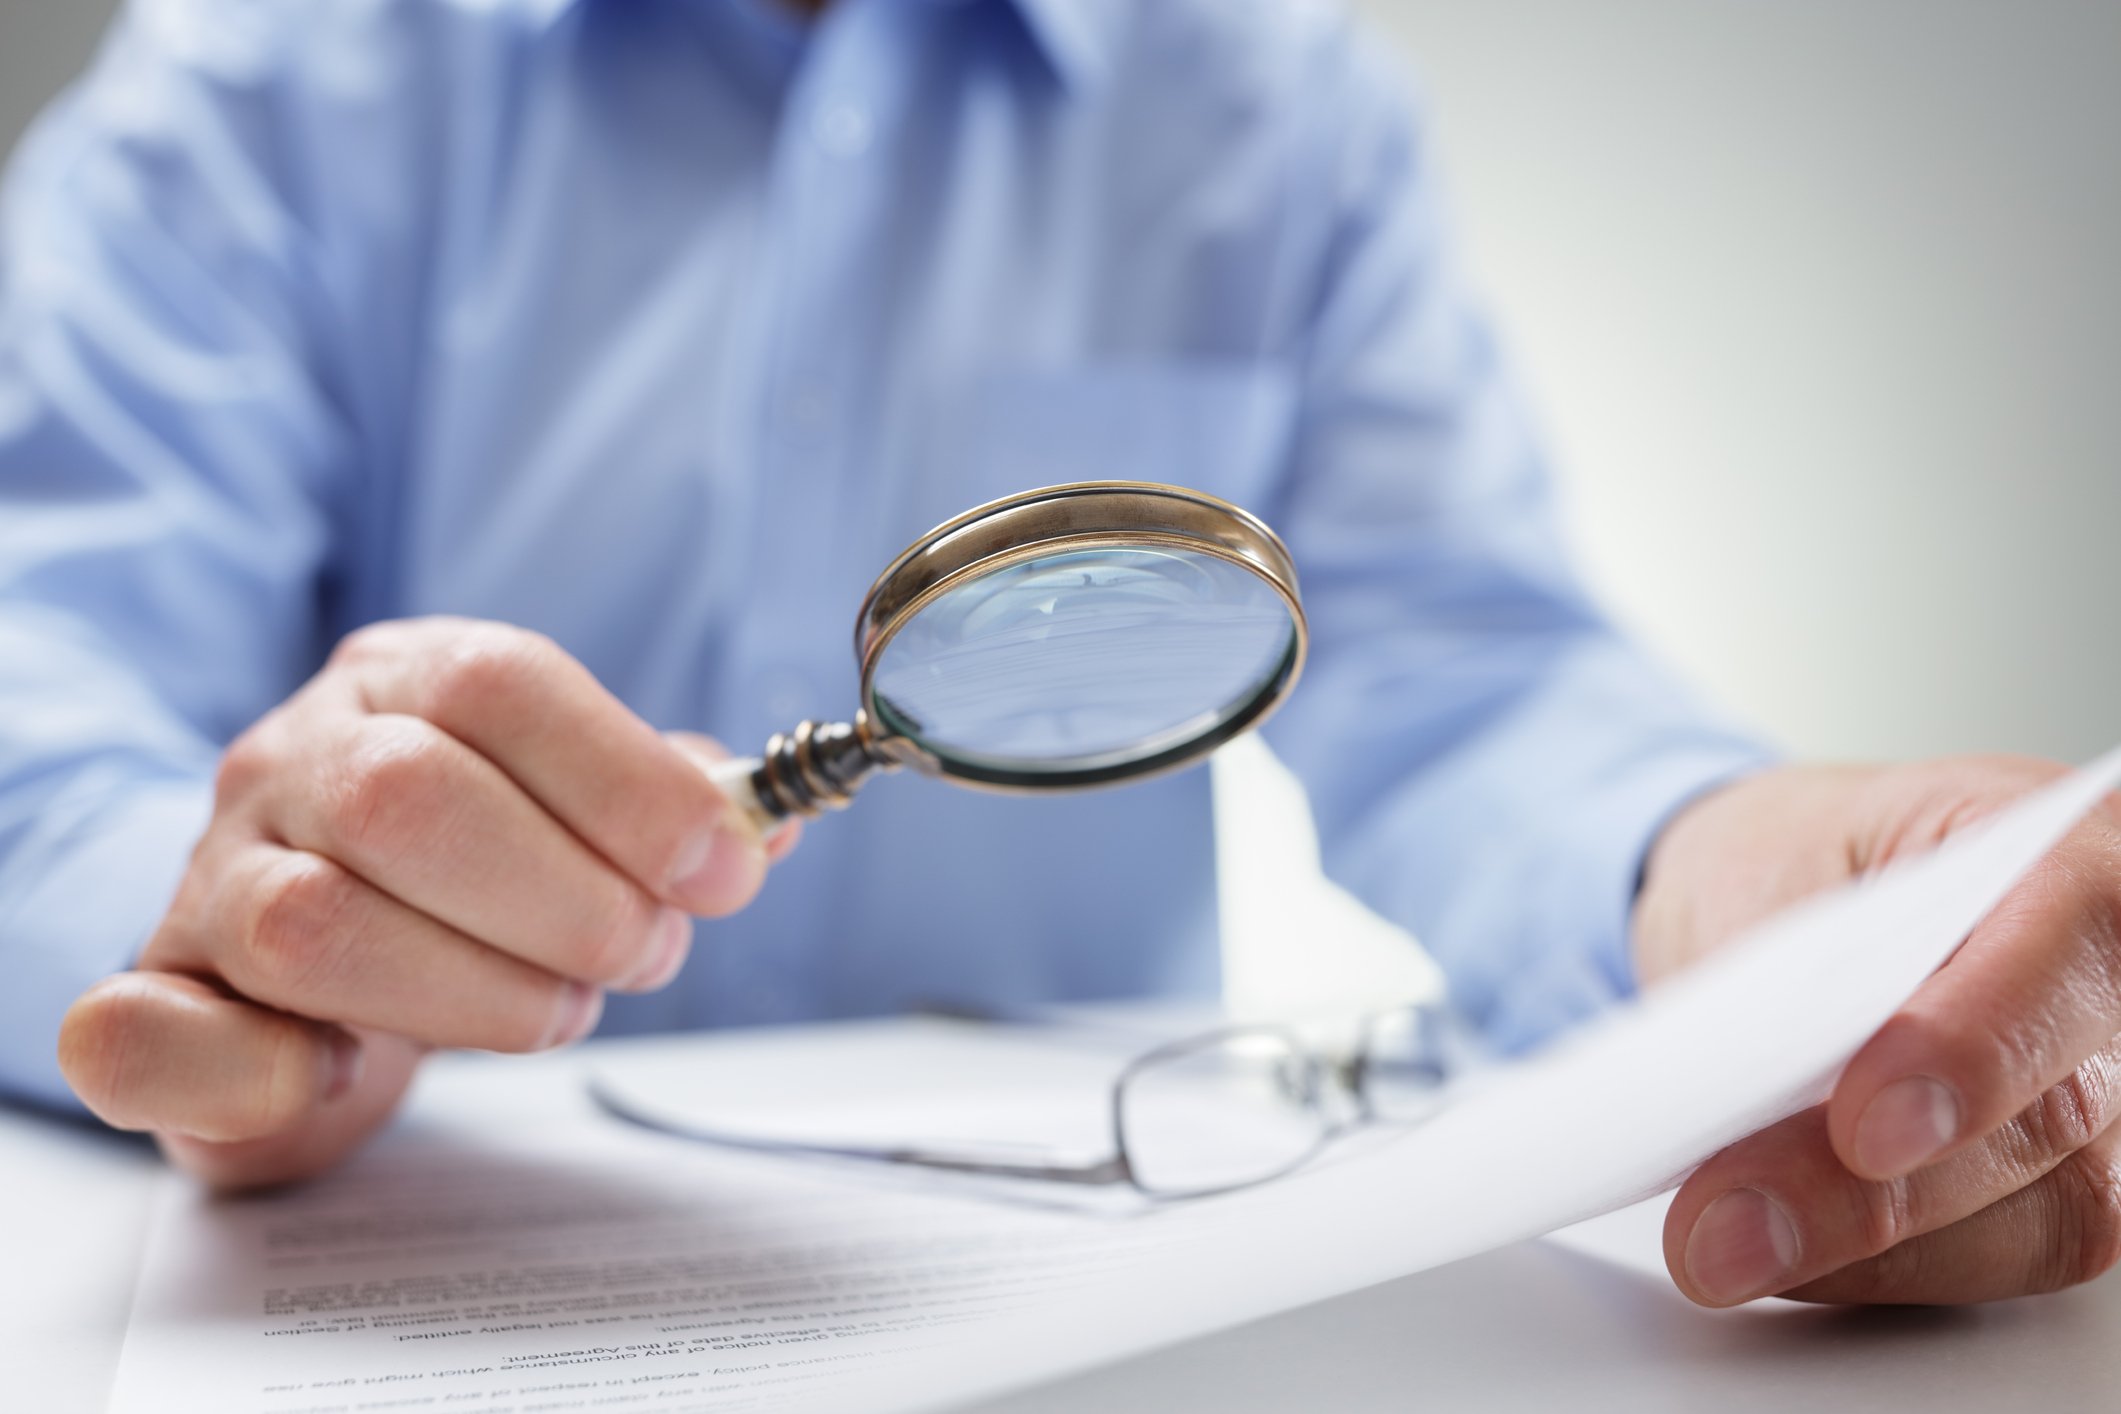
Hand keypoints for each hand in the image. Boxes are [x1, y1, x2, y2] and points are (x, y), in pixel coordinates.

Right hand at [57, 618, 796, 1187]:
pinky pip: (152, 1033)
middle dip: (567, 897)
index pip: (500, 683)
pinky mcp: (154, 1003)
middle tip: (644, 955)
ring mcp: (207, 878)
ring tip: (556, 1011)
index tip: (723, 871)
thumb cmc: (465, 878)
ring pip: (313, 925)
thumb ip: (665, 808)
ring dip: (474, 990)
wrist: (307, 964)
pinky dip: (266, 1073)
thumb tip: (765, 825)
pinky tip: (351, 1072)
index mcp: (401, 682)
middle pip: (409, 797)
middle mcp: (288, 762)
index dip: (628, 780)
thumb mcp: (571, 812)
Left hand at [1634, 756, 2120, 1305]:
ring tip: (1718, 1250)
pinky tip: (1778, 1254)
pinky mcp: (2074, 1184)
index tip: (1862, 1126)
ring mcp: (2119, 1094)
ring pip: (2044, 1215)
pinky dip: (1878, 1268)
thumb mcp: (1765, 871)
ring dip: (1868, 1252)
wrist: (1791, 895)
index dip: (1977, 1044)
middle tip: (1722, 1228)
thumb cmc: (1795, 863)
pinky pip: (2003, 1259)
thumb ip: (1790, 977)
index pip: (2074, 938)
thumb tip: (1750, 1101)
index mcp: (2068, 847)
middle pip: (2055, 1111)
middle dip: (1873, 1193)